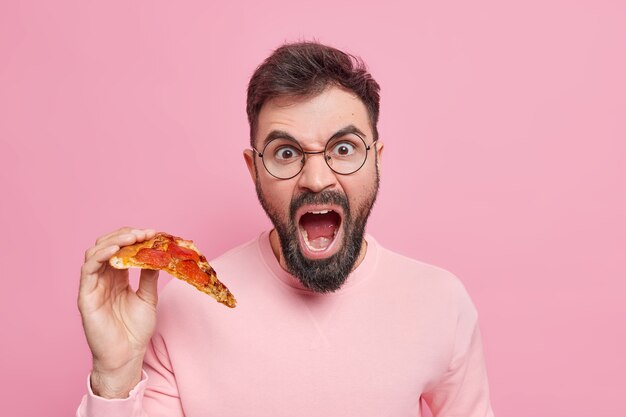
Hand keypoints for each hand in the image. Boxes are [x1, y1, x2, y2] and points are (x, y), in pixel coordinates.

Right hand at [78, 227, 158, 397]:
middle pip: (107, 246)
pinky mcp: (85, 296)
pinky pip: (88, 270)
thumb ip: (149, 276)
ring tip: (133, 238)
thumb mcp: (148, 297)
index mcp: (117, 277)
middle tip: (145, 233)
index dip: (135, 238)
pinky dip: (100, 256)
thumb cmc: (135, 330)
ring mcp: (92, 286)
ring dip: (114, 241)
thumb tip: (158, 254)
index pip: (121, 249)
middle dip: (126, 236)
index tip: (154, 233)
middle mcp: (103, 278)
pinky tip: (115, 250)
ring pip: (95, 253)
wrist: (127, 356)